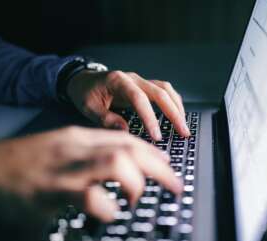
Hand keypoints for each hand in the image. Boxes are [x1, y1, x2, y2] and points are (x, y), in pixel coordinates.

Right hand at [0, 127, 181, 222]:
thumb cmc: (26, 161)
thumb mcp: (62, 147)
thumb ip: (92, 151)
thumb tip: (125, 162)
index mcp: (80, 138)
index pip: (127, 139)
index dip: (153, 153)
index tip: (167, 165)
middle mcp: (77, 148)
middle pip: (129, 149)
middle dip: (159, 167)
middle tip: (174, 184)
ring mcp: (66, 168)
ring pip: (115, 163)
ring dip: (136, 183)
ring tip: (137, 198)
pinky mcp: (53, 191)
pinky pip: (90, 197)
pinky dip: (107, 207)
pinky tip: (109, 212)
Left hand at [66, 70, 190, 140]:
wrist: (82, 80)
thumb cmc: (84, 93)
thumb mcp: (88, 107)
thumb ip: (106, 119)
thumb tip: (125, 130)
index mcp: (118, 81)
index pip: (139, 99)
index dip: (150, 117)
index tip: (156, 136)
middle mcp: (133, 78)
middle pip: (160, 92)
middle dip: (174, 113)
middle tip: (182, 132)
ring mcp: (140, 81)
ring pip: (166, 90)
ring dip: (177, 108)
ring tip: (184, 126)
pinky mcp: (143, 86)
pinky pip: (163, 92)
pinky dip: (173, 103)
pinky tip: (177, 116)